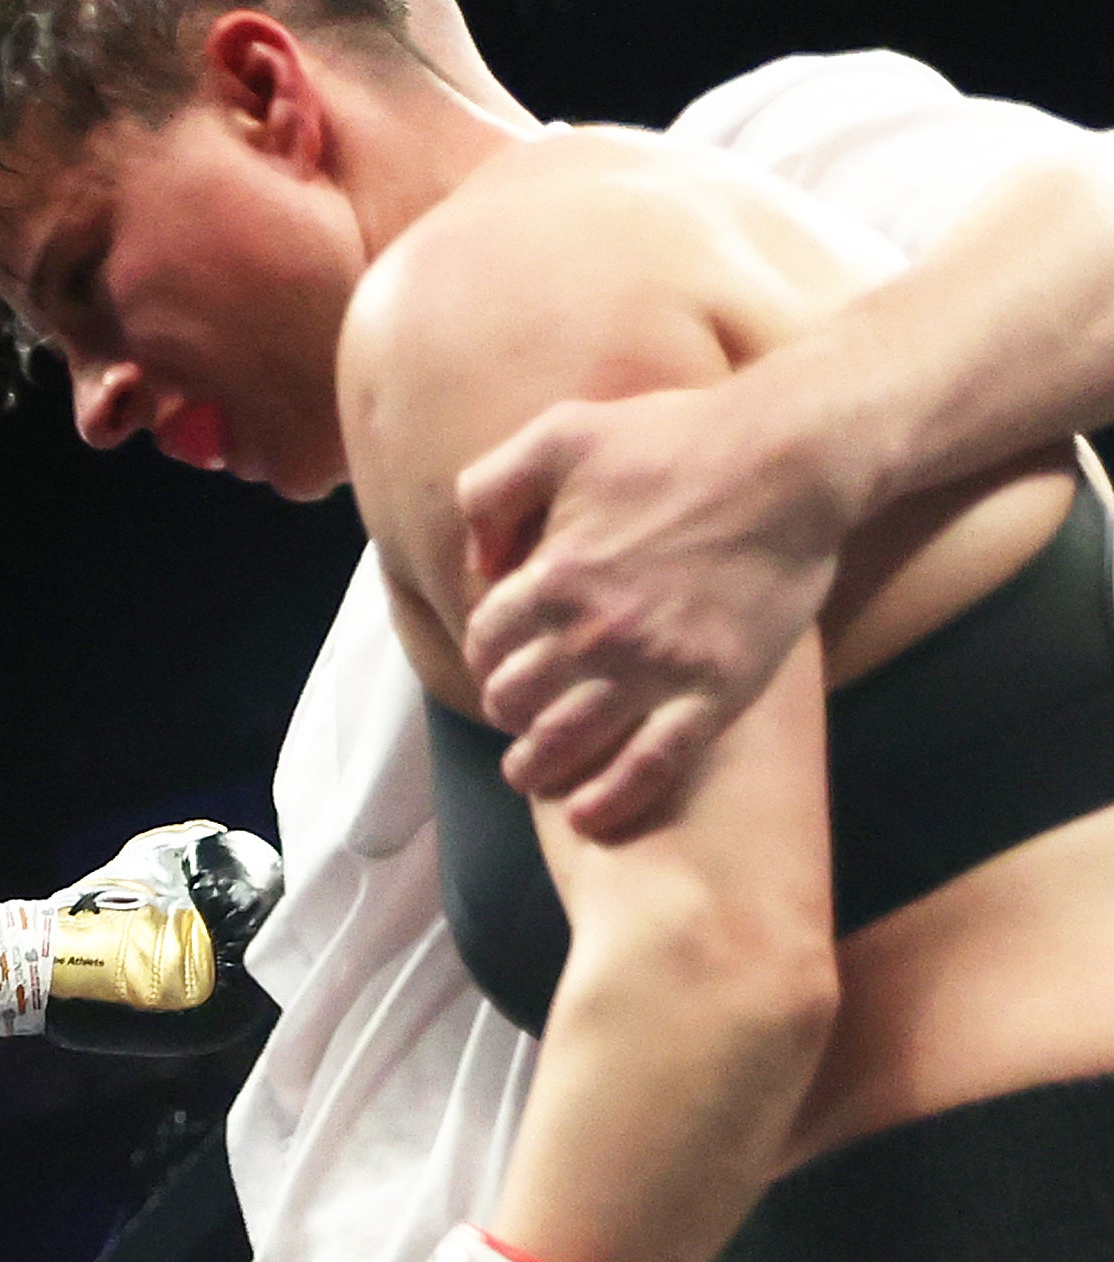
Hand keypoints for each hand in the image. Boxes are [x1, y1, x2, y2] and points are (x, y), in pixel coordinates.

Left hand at [456, 379, 862, 839]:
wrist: (795, 458)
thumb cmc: (678, 437)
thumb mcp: (561, 433)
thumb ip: (491, 489)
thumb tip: (477, 561)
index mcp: (553, 576)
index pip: (485, 642)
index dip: (485, 652)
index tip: (500, 656)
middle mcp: (595, 633)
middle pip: (514, 700)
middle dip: (506, 707)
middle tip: (518, 709)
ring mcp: (657, 668)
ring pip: (566, 743)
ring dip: (535, 764)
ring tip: (530, 770)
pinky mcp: (717, 690)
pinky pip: (651, 765)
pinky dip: (611, 799)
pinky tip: (586, 817)